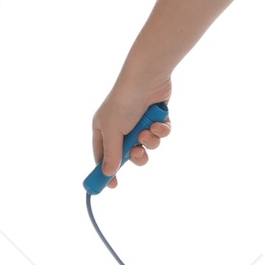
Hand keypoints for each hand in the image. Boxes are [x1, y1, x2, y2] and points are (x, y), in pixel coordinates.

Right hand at [92, 72, 173, 187]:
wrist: (147, 78)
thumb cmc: (124, 102)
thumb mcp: (113, 131)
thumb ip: (112, 154)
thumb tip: (108, 174)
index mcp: (104, 128)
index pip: (103, 155)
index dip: (107, 171)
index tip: (112, 186)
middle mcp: (121, 127)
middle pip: (129, 155)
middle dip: (136, 156)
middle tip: (138, 152)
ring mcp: (139, 122)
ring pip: (148, 146)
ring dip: (150, 142)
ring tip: (148, 131)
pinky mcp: (156, 118)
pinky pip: (160, 135)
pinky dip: (160, 131)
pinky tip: (159, 123)